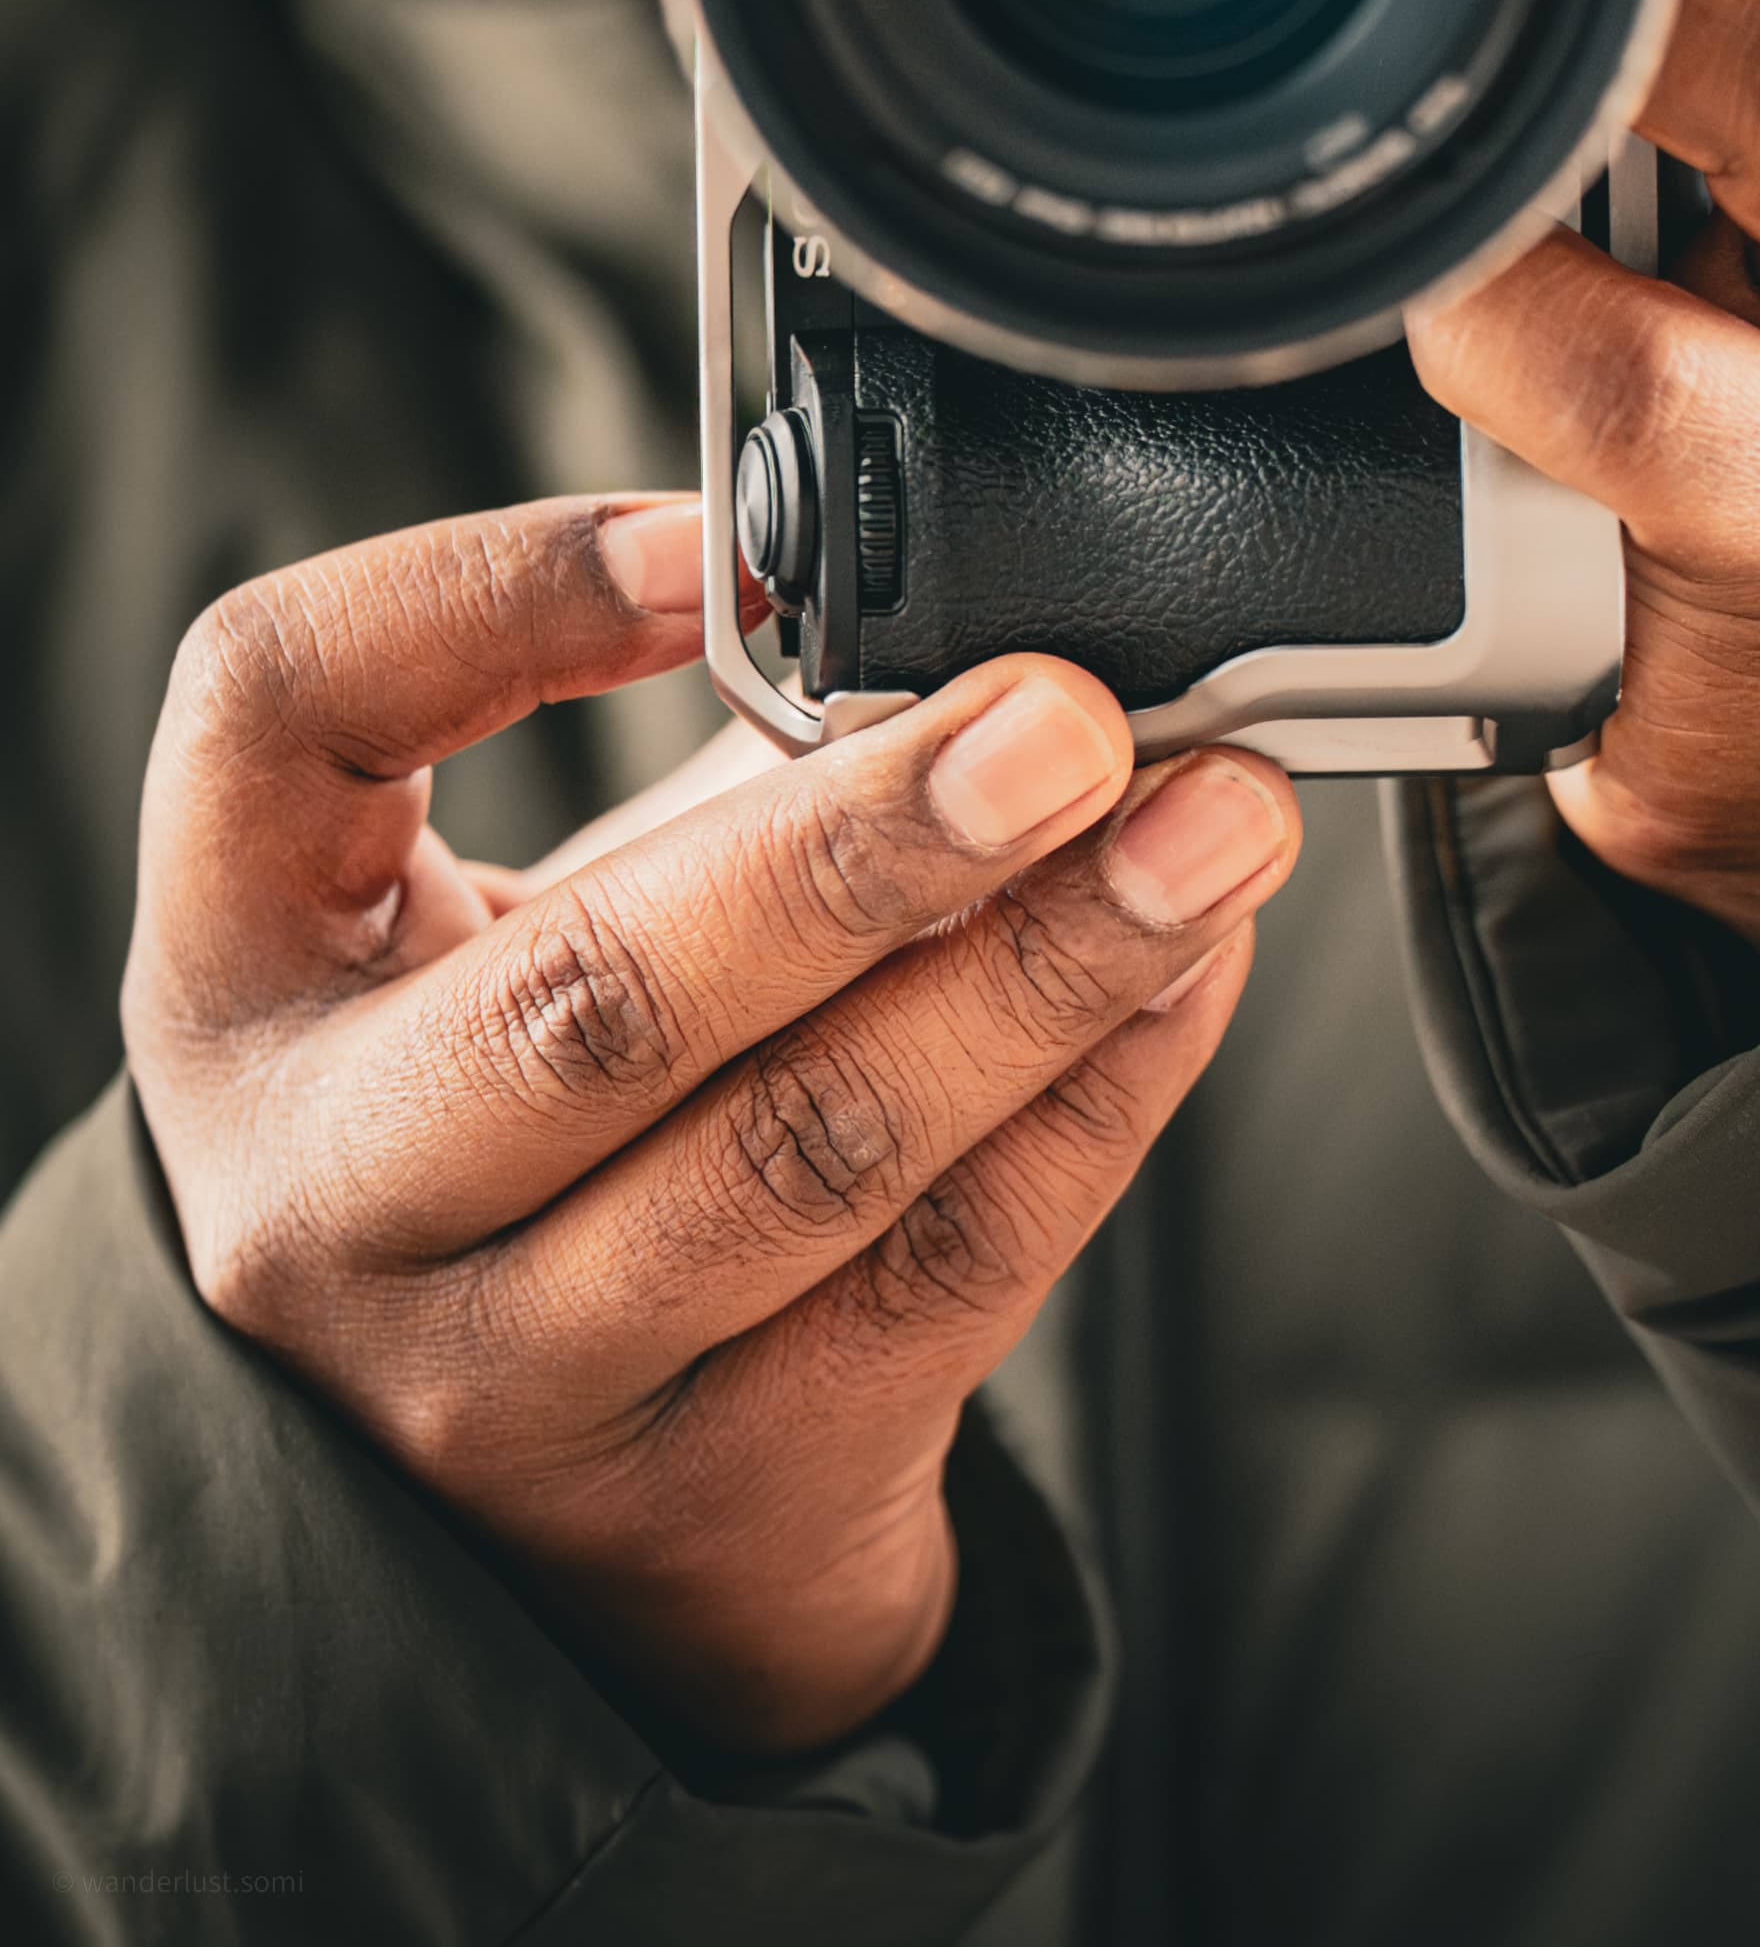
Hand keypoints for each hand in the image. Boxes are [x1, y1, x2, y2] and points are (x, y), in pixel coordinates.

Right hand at [122, 496, 1296, 1750]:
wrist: (547, 1514)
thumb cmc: (540, 1128)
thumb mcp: (515, 929)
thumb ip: (708, 762)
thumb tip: (973, 636)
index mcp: (250, 980)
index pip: (279, 711)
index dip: (493, 591)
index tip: (714, 546)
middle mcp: (342, 1191)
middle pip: (598, 994)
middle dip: (863, 847)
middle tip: (1064, 723)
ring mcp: (520, 1375)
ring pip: (810, 1152)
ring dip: (1046, 969)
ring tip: (1209, 827)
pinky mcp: (720, 1486)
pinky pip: (948, 1268)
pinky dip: (1099, 1094)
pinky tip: (1191, 970)